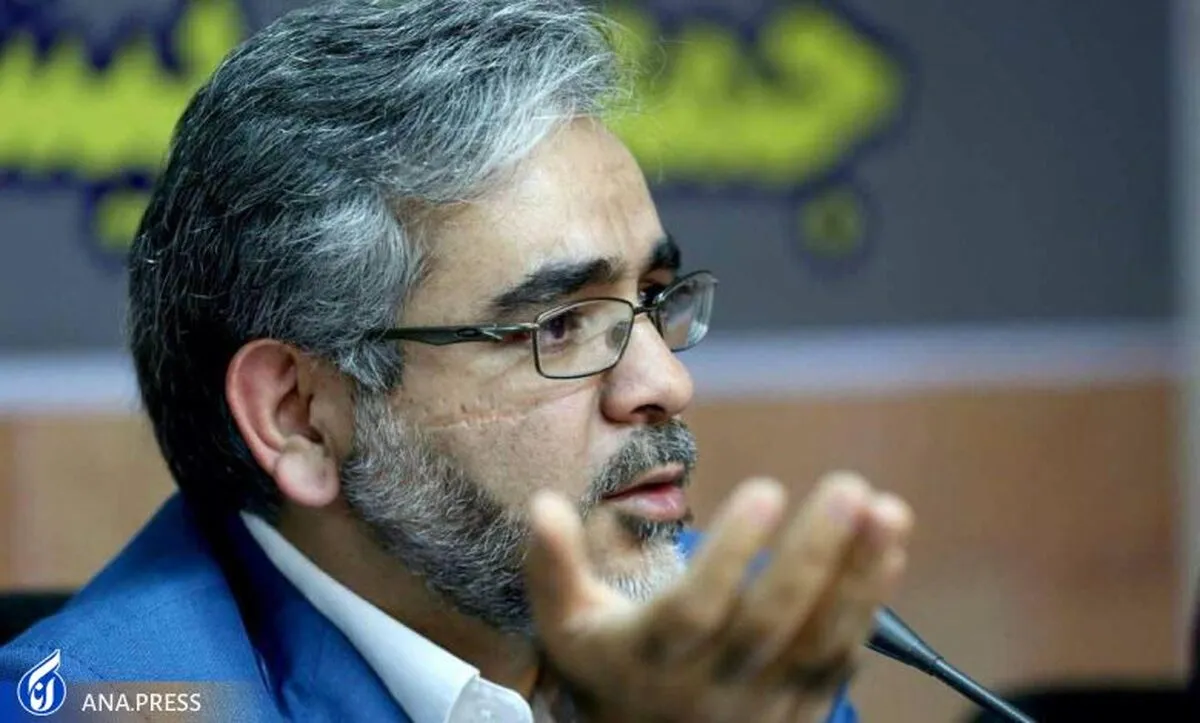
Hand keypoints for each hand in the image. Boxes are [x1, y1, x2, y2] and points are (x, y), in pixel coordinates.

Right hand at [524, 471, 912, 722]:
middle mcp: (713, 685)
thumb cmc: (611, 671)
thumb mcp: (568, 626)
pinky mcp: (803, 709)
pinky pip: (842, 658)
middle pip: (770, 623)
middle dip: (814, 555)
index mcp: (652, 658)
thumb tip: (543, 502)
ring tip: (889, 510)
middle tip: (849, 488)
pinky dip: (868, 604)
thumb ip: (553, 566)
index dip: (731, 553)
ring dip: (858, 576)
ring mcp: (765, 703)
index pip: (695, 609)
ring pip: (819, 642)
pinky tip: (888, 549)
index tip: (765, 490)